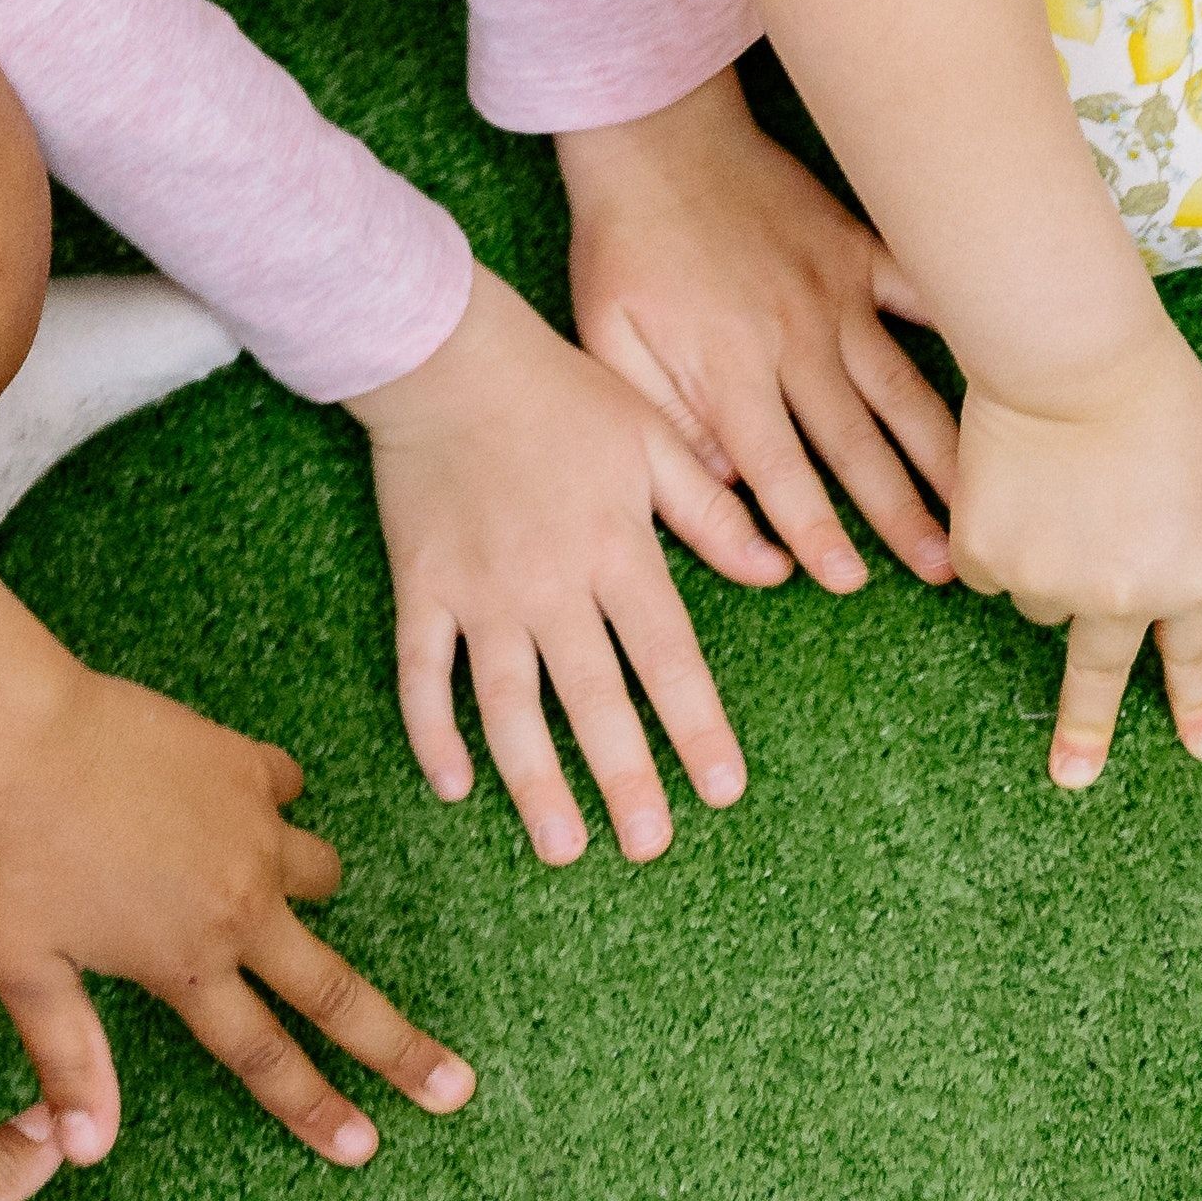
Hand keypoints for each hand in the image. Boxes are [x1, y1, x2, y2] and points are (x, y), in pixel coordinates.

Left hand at [0, 661, 470, 1165]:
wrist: (20, 735)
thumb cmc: (9, 855)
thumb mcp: (25, 970)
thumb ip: (69, 1059)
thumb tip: (86, 1152)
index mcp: (186, 964)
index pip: (263, 1056)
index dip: (316, 1108)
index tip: (366, 1147)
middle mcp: (239, 908)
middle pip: (337, 993)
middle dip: (400, 1049)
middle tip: (456, 1087)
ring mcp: (255, 834)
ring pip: (321, 874)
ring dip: (310, 888)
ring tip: (276, 886)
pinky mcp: (249, 768)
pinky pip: (284, 788)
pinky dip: (268, 797)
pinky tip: (235, 794)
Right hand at [353, 274, 762, 866]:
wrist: (446, 354)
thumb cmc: (560, 392)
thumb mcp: (653, 439)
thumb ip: (714, 514)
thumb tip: (780, 572)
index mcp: (617, 549)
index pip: (668, 656)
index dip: (696, 726)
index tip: (722, 789)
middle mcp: (551, 584)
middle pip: (592, 699)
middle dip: (624, 777)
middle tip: (648, 846)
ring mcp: (480, 592)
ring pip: (508, 705)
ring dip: (535, 781)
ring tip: (563, 845)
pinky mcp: (420, 588)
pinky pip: (422, 672)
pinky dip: (431, 730)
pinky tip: (453, 786)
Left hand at [560, 70, 963, 603]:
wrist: (653, 134)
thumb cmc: (624, 246)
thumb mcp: (609, 340)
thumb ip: (664, 420)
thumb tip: (727, 486)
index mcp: (727, 369)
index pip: (777, 470)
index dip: (813, 530)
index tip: (849, 580)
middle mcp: (795, 340)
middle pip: (856, 443)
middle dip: (901, 513)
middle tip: (945, 569)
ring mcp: (837, 295)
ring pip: (901, 387)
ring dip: (943, 451)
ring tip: (983, 500)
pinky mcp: (859, 252)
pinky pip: (922, 293)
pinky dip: (965, 327)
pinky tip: (1012, 367)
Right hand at [951, 330, 1201, 788]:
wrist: (1070, 358)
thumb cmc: (1151, 395)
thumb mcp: (1199, 478)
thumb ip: (1176, 541)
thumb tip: (1138, 579)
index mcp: (1192, 575)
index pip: (1195, 653)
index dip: (1199, 702)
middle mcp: (1121, 598)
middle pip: (1099, 672)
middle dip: (1088, 729)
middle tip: (1074, 777)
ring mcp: (1049, 585)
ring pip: (1039, 595)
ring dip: (1044, 557)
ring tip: (1056, 483)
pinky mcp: (987, 560)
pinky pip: (989, 566)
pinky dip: (996, 532)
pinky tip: (1013, 480)